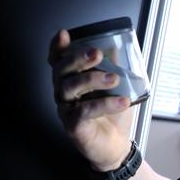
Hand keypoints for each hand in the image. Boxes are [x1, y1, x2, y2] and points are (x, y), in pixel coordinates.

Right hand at [48, 29, 133, 170]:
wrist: (116, 144)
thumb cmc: (113, 113)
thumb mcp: (118, 87)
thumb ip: (115, 68)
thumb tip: (118, 48)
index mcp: (72, 79)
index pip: (58, 60)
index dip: (58, 47)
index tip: (64, 35)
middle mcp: (64, 92)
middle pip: (61, 70)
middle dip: (77, 58)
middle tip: (97, 54)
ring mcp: (66, 108)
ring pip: (69, 88)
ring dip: (92, 79)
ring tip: (114, 79)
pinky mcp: (72, 125)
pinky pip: (83, 111)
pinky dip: (104, 105)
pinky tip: (121, 102)